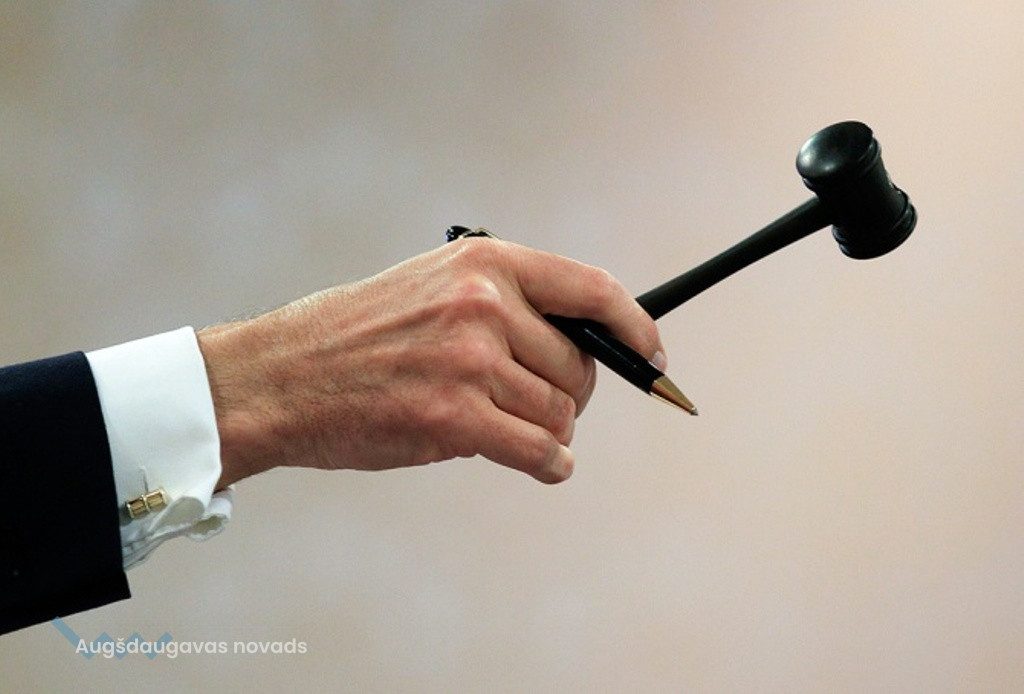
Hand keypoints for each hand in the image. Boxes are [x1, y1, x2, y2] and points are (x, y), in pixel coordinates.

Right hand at [198, 238, 665, 485]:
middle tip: (534, 404)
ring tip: (506, 429)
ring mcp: (469, 361)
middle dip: (568, 395)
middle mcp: (484, 305)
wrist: (279, 376)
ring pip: (561, 415)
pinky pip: (540, 452)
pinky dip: (549, 465)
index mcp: (485, 264)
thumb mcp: (432, 287)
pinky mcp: (454, 419)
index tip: (652, 352)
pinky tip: (540, 464)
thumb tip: (581, 345)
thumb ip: (504, 303)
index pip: (593, 290)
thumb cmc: (353, 336)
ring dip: (547, 432)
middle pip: (580, 368)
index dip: (635, 327)